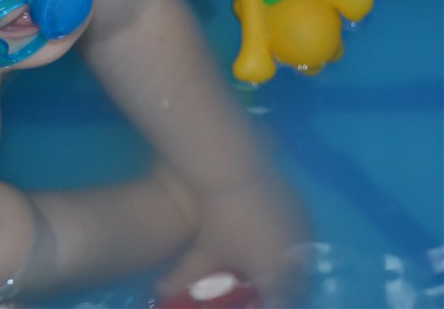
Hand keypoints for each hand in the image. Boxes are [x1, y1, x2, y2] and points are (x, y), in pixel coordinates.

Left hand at [157, 172, 310, 307]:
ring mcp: (304, 233)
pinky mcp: (303, 211)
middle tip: (257, 288)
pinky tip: (269, 240)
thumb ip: (185, 279)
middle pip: (295, 288)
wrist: (236, 169)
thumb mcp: (201, 253)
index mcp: (276, 273)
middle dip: (279, 292)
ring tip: (263, 266)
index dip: (264, 305)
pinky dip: (290, 247)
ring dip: (287, 270)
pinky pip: (302, 241)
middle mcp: (298, 257)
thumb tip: (161, 291)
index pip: (279, 305)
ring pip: (302, 264)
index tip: (251, 303)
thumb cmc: (218, 217)